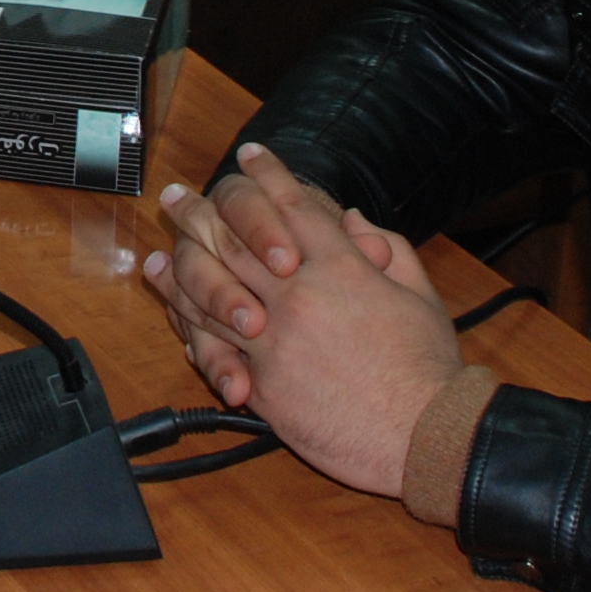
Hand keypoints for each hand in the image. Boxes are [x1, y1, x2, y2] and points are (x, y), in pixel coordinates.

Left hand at [140, 144, 462, 498]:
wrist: (422, 435)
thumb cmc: (428, 369)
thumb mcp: (420, 294)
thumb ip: (387, 249)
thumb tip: (351, 221)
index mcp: (343, 267)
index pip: (294, 206)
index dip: (267, 176)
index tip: (248, 156)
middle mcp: (300, 294)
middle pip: (236, 238)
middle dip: (203, 209)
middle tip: (176, 194)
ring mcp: (275, 338)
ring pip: (212, 285)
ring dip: (182, 255)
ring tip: (162, 242)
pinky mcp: (262, 380)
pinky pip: (212, 342)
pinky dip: (185, 316)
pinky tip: (170, 299)